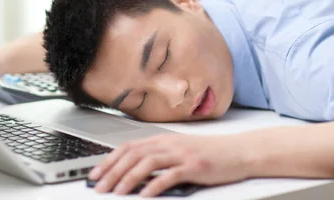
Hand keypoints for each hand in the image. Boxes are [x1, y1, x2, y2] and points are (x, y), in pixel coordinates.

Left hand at [89, 134, 249, 196]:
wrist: (238, 151)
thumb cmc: (211, 153)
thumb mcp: (181, 151)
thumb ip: (160, 158)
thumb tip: (135, 173)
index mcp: (164, 139)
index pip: (129, 147)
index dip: (109, 160)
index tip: (95, 174)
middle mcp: (170, 144)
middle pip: (134, 155)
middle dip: (112, 171)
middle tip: (98, 187)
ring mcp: (181, 154)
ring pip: (147, 163)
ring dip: (128, 178)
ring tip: (116, 193)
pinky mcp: (194, 166)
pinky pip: (169, 176)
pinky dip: (154, 185)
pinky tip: (145, 196)